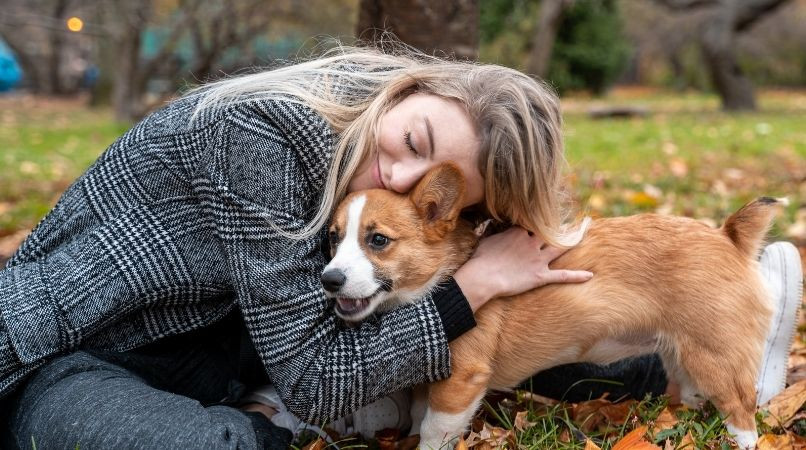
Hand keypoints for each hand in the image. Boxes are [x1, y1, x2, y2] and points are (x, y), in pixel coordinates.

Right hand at [453, 226, 592, 311]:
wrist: (483, 277)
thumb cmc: (481, 259)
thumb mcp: (487, 238)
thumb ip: (496, 230)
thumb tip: (495, 224)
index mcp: (519, 231)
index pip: (533, 222)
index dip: (539, 220)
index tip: (545, 214)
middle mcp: (532, 242)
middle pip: (550, 231)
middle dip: (562, 224)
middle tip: (573, 217)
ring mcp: (538, 259)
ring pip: (560, 247)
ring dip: (574, 239)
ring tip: (584, 231)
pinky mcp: (540, 276)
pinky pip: (561, 276)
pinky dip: (576, 276)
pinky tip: (590, 275)